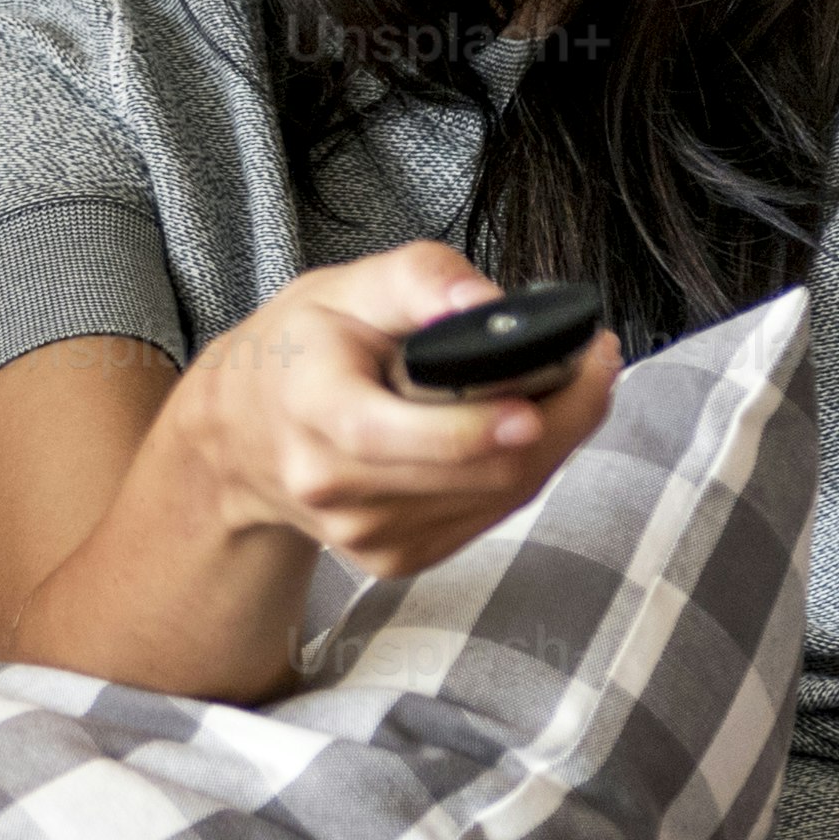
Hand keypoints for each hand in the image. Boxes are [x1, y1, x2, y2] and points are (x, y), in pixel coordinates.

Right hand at [156, 242, 623, 584]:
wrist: (241, 437)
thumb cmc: (299, 353)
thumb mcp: (342, 288)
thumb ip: (418, 280)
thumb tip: (487, 301)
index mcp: (312, 410)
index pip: (391, 434)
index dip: (472, 427)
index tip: (537, 402)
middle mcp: (334, 486)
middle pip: (473, 471)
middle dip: (557, 419)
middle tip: (597, 361)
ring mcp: (365, 534)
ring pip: (497, 496)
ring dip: (553, 443)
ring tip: (575, 381)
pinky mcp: (394, 558)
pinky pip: (488, 515)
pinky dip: (523, 471)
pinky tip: (529, 427)